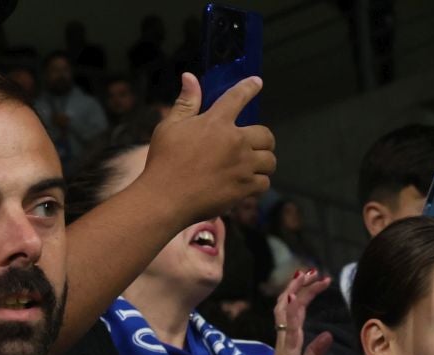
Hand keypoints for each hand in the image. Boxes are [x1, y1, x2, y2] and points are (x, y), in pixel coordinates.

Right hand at [144, 72, 275, 225]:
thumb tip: (189, 77)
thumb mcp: (170, 127)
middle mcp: (235, 141)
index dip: (249, 87)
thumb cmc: (164, 161)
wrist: (166, 198)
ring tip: (253, 166)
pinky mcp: (244, 188)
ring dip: (263, 162)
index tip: (257, 82)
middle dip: (262, 139)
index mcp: (216, 122)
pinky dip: (258, 183)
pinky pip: (264, 183)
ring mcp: (242, 166)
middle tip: (253, 144)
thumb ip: (186, 103)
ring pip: (269, 161)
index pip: (237, 97)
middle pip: (266, 134)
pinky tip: (247, 183)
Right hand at [263, 269, 334, 354]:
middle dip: (298, 285)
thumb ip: (316, 350)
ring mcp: (284, 342)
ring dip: (297, 291)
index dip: (303, 293)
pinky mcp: (286, 351)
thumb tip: (328, 334)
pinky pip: (288, 327)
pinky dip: (292, 311)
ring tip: (308, 276)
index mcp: (290, 339)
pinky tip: (297, 297)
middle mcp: (284, 336)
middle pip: (288, 303)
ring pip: (287, 310)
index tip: (316, 280)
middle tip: (311, 270)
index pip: (295, 310)